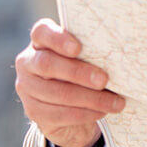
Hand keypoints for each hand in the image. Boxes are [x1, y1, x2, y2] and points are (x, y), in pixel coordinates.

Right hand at [15, 18, 124, 146]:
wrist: (69, 108)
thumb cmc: (81, 73)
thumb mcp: (83, 58)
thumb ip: (90, 52)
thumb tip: (119, 54)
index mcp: (40, 42)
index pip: (41, 32)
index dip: (58, 39)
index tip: (78, 48)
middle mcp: (28, 62)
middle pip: (48, 64)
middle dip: (78, 72)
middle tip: (104, 79)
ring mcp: (27, 88)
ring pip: (57, 93)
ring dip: (90, 98)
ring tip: (115, 102)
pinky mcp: (33, 112)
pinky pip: (60, 113)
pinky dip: (85, 113)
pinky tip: (102, 111)